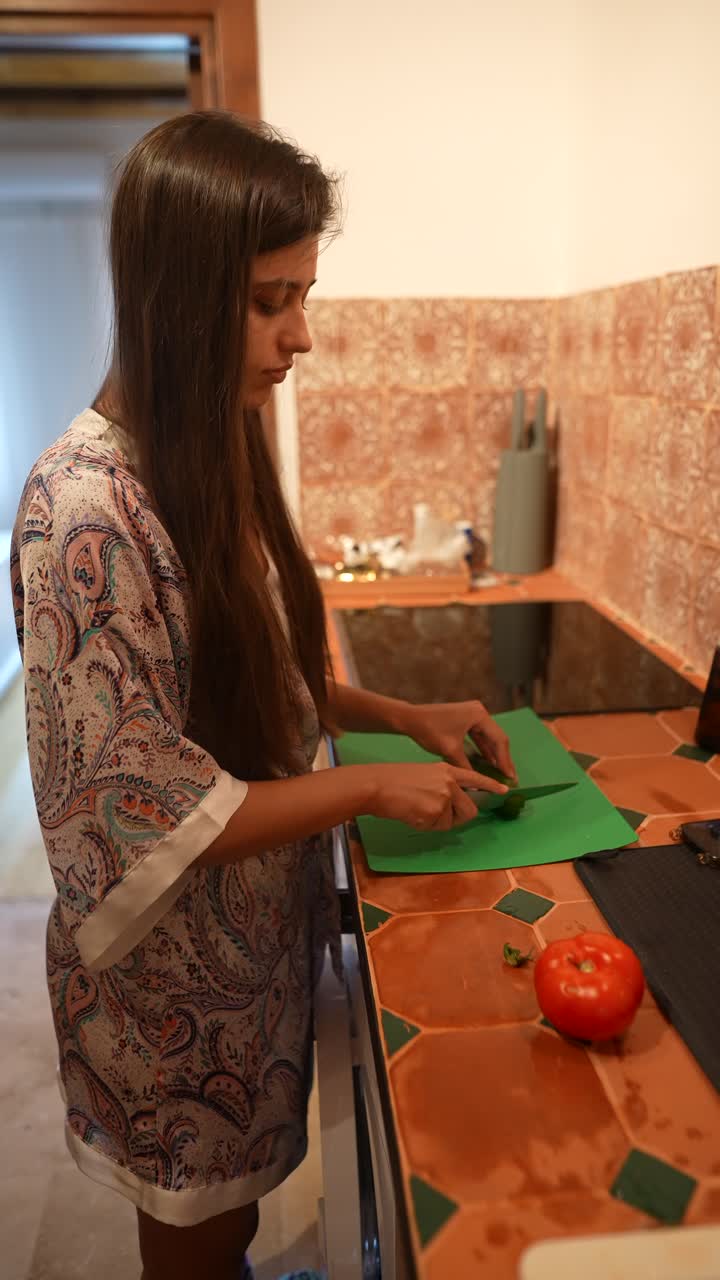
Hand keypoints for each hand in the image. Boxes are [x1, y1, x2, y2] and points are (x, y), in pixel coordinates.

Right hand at [366, 761, 506, 830]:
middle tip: (439, 817)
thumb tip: (452, 805)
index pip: (475, 778)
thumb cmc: (394, 781)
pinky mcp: (436, 812)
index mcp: (446, 770)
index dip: (491, 785)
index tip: (505, 789)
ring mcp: (444, 797)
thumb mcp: (424, 775)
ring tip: (418, 810)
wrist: (378, 785)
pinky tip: (413, 814)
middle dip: (459, 817)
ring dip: (439, 822)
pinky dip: (426, 826)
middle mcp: (450, 782)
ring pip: (452, 821)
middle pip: (470, 809)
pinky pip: (438, 827)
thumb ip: (442, 786)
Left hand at [400, 700, 516, 782]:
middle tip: (510, 778)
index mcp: (479, 715)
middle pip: (497, 738)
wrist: (410, 719)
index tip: (510, 777)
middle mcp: (479, 711)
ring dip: (494, 755)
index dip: (505, 760)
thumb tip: (478, 785)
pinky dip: (483, 749)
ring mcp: (473, 714)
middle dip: (502, 759)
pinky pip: (479, 736)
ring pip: (489, 738)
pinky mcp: (466, 719)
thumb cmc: (429, 731)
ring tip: (501, 773)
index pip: (499, 740)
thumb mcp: (450, 751)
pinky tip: (487, 763)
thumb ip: (466, 767)